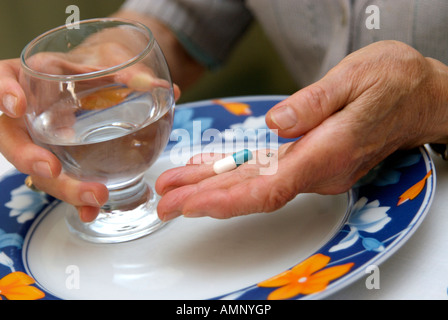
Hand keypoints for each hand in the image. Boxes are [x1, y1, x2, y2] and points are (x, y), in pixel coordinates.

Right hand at [0, 58, 108, 221]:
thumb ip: (123, 73)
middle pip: (12, 139)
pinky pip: (60, 182)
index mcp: (26, 80)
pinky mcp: (53, 162)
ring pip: (36, 169)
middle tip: (53, 169)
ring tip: (94, 197)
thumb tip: (160, 86)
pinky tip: (91, 211)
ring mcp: (36, 142)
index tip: (17, 106)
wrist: (80, 88)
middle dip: (29, 157)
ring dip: (62, 186)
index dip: (2, 93)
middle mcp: (23, 115)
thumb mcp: (97, 64)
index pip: (1, 79)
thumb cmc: (81, 74)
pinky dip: (75, 199)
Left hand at [156, 40, 447, 219]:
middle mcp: (318, 169)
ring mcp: (313, 168)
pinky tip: (206, 170)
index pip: (271, 188)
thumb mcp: (356, 77)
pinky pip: (265, 171)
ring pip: (255, 183)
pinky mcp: (309, 159)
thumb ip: (315, 103)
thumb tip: (276, 123)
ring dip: (211, 186)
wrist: (419, 97)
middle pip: (253, 192)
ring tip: (173, 187)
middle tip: (165, 202)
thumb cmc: (394, 83)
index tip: (191, 205)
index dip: (228, 200)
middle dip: (205, 199)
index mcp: (328, 151)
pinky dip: (233, 172)